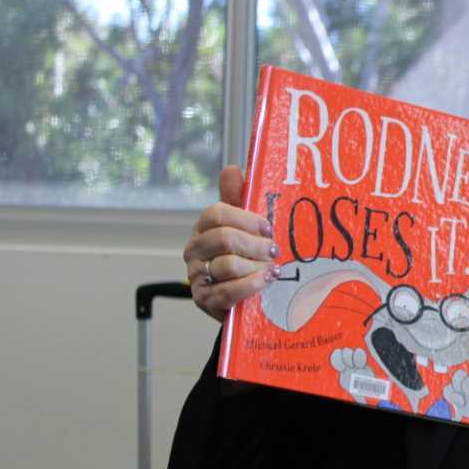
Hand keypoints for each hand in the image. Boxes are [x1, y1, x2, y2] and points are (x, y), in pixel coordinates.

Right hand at [183, 165, 277, 321]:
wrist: (243, 298)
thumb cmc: (245, 258)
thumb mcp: (244, 228)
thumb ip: (237, 200)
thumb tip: (232, 169)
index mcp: (203, 227)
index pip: (217, 213)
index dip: (247, 219)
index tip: (268, 228)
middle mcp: (194, 249)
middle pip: (225, 238)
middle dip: (256, 246)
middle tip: (273, 251)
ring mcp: (197, 275)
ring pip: (229, 265)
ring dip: (257, 267)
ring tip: (270, 269)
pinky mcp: (204, 299)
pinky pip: (229, 290)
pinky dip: (252, 285)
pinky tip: (265, 280)